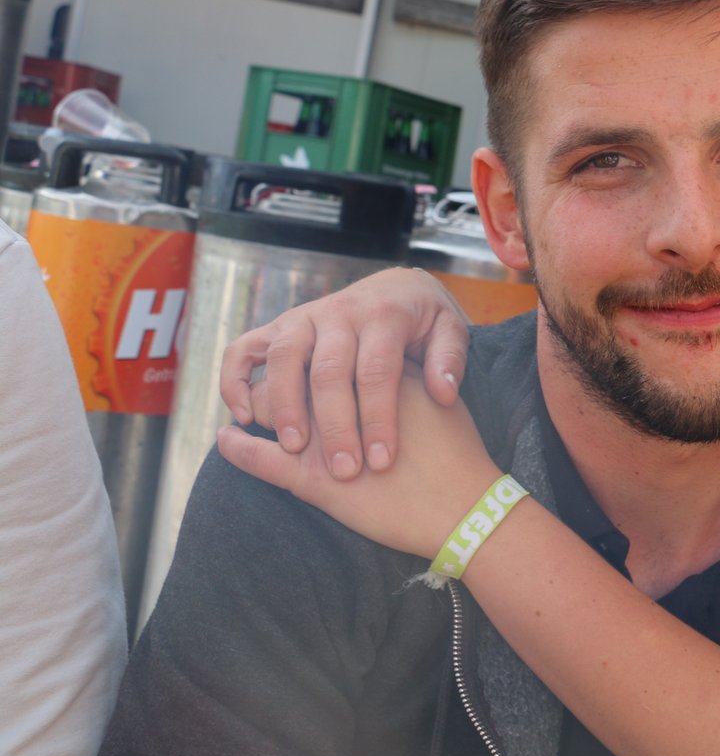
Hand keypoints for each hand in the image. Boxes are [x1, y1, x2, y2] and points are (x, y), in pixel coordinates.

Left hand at [216, 369, 501, 557]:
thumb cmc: (456, 456)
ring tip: (249, 415)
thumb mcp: (435, 400)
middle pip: (293, 374)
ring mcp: (323, 440)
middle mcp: (342, 399)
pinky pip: (262, 460)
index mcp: (374, 371)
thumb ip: (407, 378)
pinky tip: (226, 439)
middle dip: (281, 385)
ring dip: (261, 410)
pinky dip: (240, 449)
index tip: (308, 370)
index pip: (324, 353)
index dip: (310, 361)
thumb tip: (385, 365)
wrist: (466, 510)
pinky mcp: (313, 481)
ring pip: (272, 409)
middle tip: (277, 397)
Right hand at [218, 267, 470, 479]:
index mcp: (384, 316)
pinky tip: (243, 417)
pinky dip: (234, 379)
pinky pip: (244, 348)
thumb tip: (443, 393)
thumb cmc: (426, 321)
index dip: (378, 418)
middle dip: (335, 423)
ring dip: (286, 404)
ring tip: (294, 448)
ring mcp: (305, 317)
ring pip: (284, 357)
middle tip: (343, 469)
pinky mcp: (280, 326)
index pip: (377, 371)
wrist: (399, 286)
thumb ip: (450, 360)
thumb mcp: (450, 331)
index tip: (382, 461)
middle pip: (329, 370)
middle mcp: (340, 313)